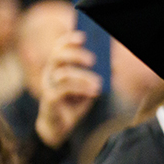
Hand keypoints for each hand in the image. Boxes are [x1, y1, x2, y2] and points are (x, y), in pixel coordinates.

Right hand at [35, 32, 101, 148]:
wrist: (61, 126)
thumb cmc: (76, 102)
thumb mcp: (90, 86)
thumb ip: (98, 74)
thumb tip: (114, 64)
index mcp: (59, 65)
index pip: (60, 47)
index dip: (69, 39)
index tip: (83, 36)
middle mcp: (50, 72)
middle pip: (58, 56)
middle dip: (76, 55)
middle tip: (93, 60)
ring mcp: (48, 85)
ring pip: (63, 74)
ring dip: (84, 77)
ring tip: (99, 83)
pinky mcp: (49, 99)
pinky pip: (63, 90)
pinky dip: (81, 89)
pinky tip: (95, 92)